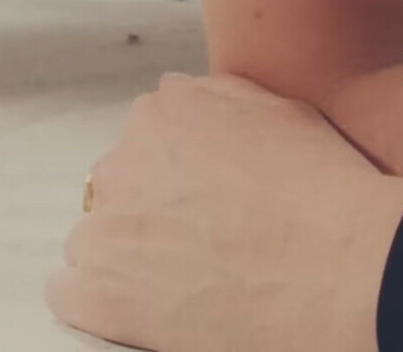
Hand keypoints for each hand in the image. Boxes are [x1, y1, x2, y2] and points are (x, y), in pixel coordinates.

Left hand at [48, 73, 402, 351]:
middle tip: (202, 236)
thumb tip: (182, 98)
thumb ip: (216, 99)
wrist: (334, 265)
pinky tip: (144, 303)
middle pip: (119, 184)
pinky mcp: (96, 294)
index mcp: (165, 110)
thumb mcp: (278, 109)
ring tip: (182, 276)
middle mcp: (124, 159)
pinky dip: (98, 299)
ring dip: (125, 254)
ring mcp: (105, 229)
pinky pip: (68, 291)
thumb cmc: (320, 188)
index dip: (178, 169)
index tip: (205, 194)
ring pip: (93, 238)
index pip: (148, 133)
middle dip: (151, 208)